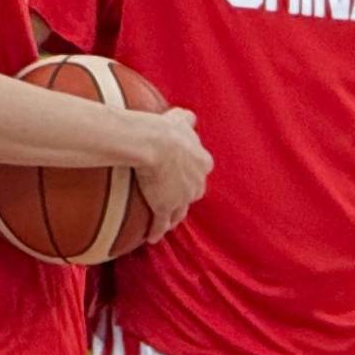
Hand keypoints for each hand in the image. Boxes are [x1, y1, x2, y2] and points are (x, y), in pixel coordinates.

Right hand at [128, 105, 211, 236]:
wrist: (154, 143)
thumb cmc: (165, 129)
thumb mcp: (179, 120)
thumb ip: (185, 120)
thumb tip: (188, 116)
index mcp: (202, 162)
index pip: (199, 173)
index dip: (190, 176)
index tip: (182, 179)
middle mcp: (197, 182)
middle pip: (191, 193)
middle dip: (184, 198)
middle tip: (173, 203)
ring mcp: (182, 197)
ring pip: (178, 212)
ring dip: (171, 218)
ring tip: (165, 224)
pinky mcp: (165, 207)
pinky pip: (161, 224)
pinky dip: (156, 231)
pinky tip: (151, 238)